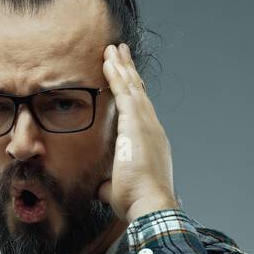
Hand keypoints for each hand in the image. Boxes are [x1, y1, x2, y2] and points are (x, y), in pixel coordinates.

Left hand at [95, 42, 177, 222]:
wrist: (150, 205)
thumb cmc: (138, 202)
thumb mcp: (119, 189)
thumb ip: (110, 183)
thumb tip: (101, 187)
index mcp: (150, 142)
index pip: (140, 111)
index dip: (132, 92)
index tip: (126, 78)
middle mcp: (152, 128)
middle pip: (139, 92)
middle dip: (129, 71)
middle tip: (120, 53)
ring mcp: (146, 124)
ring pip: (132, 87)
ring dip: (122, 66)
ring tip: (113, 49)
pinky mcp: (136, 123)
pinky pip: (124, 91)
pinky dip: (117, 74)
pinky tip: (108, 60)